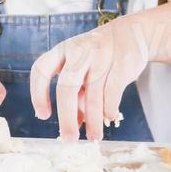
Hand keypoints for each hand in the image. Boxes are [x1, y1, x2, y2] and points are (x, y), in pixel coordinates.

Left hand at [31, 15, 148, 141]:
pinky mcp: (122, 62)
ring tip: (94, 137)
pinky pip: (112, 92)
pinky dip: (110, 109)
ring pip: (93, 94)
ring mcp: (101, 55)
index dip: (38, 94)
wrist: (132, 32)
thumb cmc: (100, 56)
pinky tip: (110, 117)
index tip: (43, 115)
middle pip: (66, 87)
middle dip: (66, 117)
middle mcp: (79, 51)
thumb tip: (73, 126)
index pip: (41, 70)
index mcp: (63, 50)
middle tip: (70, 139)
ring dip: (94, 121)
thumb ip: (76, 95)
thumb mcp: (82, 69)